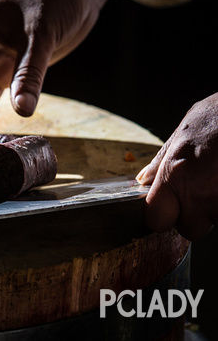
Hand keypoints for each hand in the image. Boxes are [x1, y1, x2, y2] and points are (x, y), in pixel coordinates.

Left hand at [137, 93, 217, 239]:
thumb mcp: (187, 128)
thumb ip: (163, 159)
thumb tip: (145, 179)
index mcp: (176, 173)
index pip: (156, 219)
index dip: (162, 215)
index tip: (167, 207)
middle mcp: (200, 193)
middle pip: (190, 228)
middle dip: (195, 215)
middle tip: (204, 189)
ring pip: (216, 221)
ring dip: (217, 206)